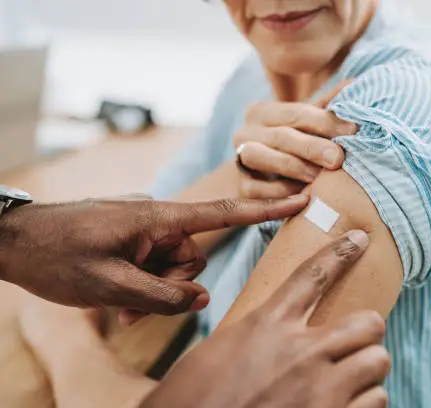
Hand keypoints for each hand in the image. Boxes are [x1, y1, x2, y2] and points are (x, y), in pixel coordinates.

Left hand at [0, 195, 308, 315]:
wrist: (12, 241)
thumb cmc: (57, 256)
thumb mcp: (111, 285)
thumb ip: (163, 294)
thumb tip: (201, 297)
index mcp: (156, 218)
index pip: (222, 212)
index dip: (264, 209)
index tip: (300, 200)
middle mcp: (155, 219)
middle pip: (192, 255)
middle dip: (173, 285)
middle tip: (137, 306)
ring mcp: (142, 227)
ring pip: (171, 265)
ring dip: (153, 290)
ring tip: (120, 307)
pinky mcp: (130, 236)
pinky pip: (152, 263)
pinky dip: (142, 284)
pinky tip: (118, 302)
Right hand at [141, 231, 389, 407]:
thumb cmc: (194, 397)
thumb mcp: (219, 349)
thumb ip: (260, 333)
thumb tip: (285, 330)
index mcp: (269, 326)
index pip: (314, 275)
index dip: (341, 252)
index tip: (360, 240)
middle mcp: (302, 352)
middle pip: (368, 322)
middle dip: (366, 330)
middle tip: (353, 342)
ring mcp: (322, 390)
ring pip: (378, 362)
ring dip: (367, 370)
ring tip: (350, 378)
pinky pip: (376, 401)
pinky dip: (366, 401)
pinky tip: (347, 404)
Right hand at [234, 81, 357, 198]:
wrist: (260, 177)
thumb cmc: (291, 146)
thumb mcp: (307, 125)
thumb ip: (326, 108)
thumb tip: (354, 84)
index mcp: (262, 111)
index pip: (296, 113)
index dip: (325, 121)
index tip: (353, 131)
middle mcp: (245, 132)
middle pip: (280, 136)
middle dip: (312, 147)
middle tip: (338, 158)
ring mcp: (239, 158)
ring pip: (260, 157)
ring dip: (293, 167)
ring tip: (319, 176)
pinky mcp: (240, 186)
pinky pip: (256, 189)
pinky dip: (280, 192)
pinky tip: (303, 196)